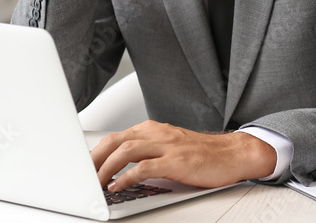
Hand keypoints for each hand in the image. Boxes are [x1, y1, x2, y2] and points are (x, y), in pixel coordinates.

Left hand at [91, 120, 276, 191]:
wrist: (233, 154)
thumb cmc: (202, 154)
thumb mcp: (170, 147)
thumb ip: (147, 153)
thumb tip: (121, 169)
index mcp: (153, 129)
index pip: (116, 136)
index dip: (96, 152)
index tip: (84, 166)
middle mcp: (157, 133)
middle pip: (115, 141)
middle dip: (94, 159)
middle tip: (82, 175)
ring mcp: (166, 146)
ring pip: (125, 151)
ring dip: (106, 168)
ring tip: (96, 183)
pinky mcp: (175, 161)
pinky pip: (143, 167)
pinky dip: (126, 177)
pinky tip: (117, 187)